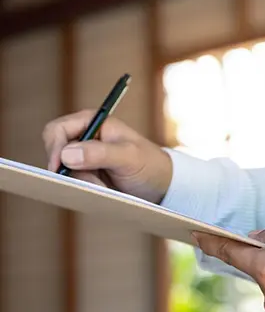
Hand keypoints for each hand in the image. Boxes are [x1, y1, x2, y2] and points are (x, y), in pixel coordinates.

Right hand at [42, 109, 171, 202]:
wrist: (162, 184)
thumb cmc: (150, 165)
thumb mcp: (129, 158)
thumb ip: (100, 153)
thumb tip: (67, 154)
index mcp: (94, 121)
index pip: (58, 129)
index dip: (54, 148)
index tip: (59, 168)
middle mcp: (86, 135)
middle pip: (56, 151)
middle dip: (69, 169)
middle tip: (91, 181)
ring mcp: (85, 155)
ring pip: (64, 170)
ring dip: (80, 181)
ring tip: (104, 186)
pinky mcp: (87, 172)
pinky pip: (73, 181)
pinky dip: (84, 187)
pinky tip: (103, 190)